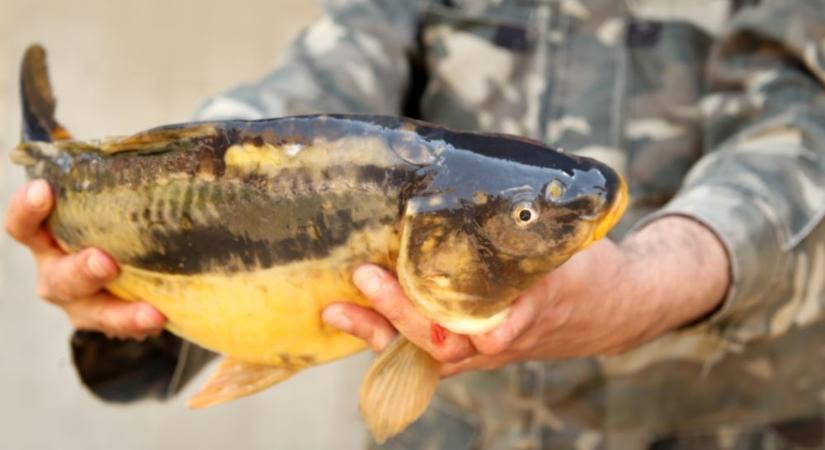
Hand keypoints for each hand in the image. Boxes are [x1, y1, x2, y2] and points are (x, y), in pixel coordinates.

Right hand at [5, 180, 165, 339]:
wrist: (134, 249)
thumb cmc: (114, 212)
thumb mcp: (110, 192)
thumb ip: (115, 171)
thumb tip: (152, 137)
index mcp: (48, 235)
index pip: (23, 223)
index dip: (28, 208)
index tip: (44, 189)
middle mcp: (58, 270)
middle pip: (57, 278)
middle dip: (81, 270)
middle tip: (105, 261)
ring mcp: (83, 301)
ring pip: (91, 312)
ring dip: (120, 313)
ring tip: (150, 313)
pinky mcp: (111, 319)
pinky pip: (123, 327)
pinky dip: (142, 325)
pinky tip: (166, 318)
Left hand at [323, 216, 729, 375]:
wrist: (610, 310)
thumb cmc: (587, 267)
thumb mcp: (575, 237)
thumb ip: (536, 212)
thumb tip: (483, 163)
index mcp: (540, 307)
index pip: (507, 326)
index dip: (480, 323)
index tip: (465, 319)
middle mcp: (506, 339)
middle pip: (449, 341)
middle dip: (404, 312)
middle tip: (368, 277)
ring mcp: (486, 350)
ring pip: (428, 352)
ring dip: (382, 331)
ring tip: (336, 309)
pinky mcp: (471, 350)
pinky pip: (425, 351)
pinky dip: (388, 337)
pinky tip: (351, 318)